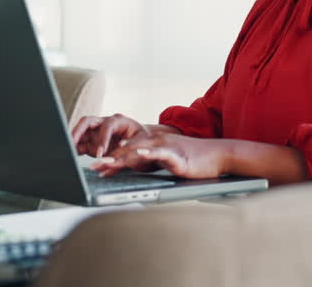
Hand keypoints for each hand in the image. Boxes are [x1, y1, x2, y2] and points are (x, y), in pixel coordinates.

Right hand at [70, 113, 149, 157]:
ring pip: (80, 133)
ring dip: (73, 140)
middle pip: (87, 122)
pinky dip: (74, 149)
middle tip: (71, 142)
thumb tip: (118, 148)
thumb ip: (126, 147)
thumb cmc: (141, 140)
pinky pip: (80, 145)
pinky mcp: (92, 144)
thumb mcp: (139, 143)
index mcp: (118, 121)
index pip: (107, 126)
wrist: (141, 144)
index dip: (102, 139)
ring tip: (67, 150)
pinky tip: (70, 155)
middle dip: (77, 131)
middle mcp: (104, 125)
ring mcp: (96, 134)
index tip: (101, 153)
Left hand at [92, 133, 229, 179]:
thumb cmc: (195, 160)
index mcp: (154, 144)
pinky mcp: (177, 154)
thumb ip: (154, 163)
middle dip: (110, 158)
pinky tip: (137, 155)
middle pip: (129, 149)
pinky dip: (147, 154)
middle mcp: (157, 142)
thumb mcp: (169, 162)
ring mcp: (167, 147)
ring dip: (122, 157)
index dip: (112, 158)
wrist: (218, 155)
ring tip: (107, 163)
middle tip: (94, 166)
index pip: (128, 150)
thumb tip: (139, 170)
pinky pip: (160, 153)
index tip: (97, 167)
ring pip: (140, 150)